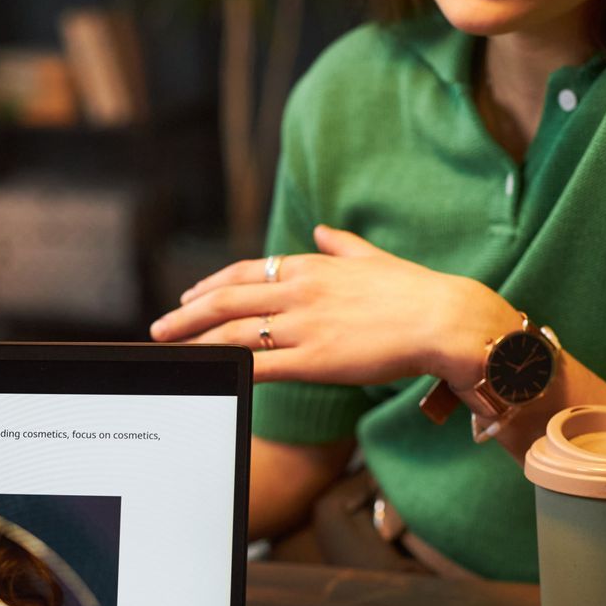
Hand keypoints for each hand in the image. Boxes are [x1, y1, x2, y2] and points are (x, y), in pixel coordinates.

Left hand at [149, 225, 514, 391]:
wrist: (446, 320)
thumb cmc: (417, 292)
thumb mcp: (373, 258)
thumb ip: (342, 246)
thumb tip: (321, 231)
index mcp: (312, 267)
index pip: (246, 272)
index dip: (210, 285)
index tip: (187, 296)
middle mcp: (300, 292)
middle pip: (227, 300)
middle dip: (187, 315)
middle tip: (159, 328)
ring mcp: (305, 326)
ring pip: (235, 332)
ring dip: (198, 342)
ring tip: (173, 351)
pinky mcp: (314, 359)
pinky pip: (261, 365)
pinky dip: (231, 368)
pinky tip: (213, 374)